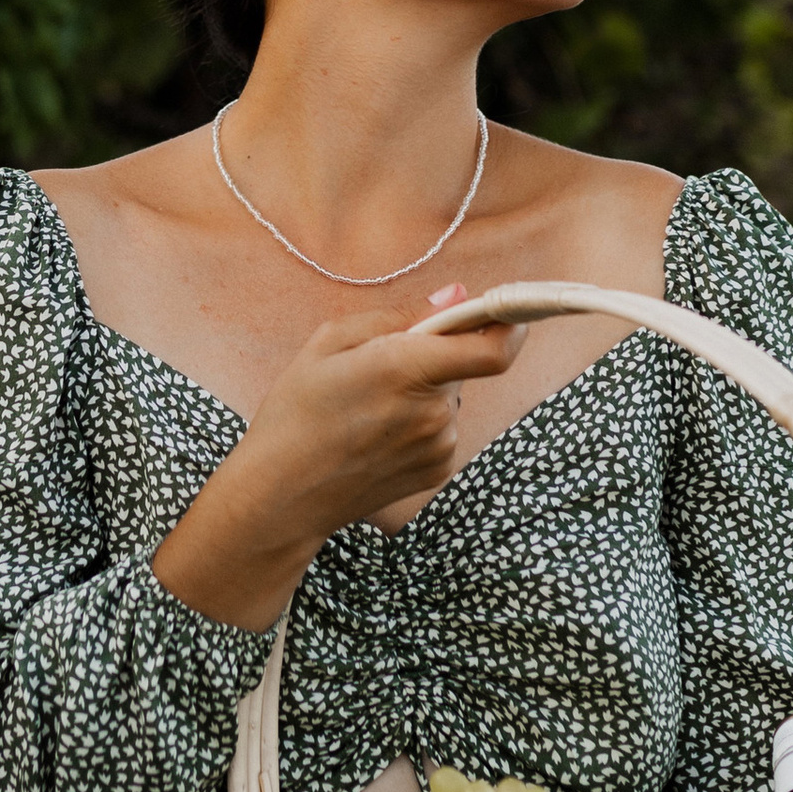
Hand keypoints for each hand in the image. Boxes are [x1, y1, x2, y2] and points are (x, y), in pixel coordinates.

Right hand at [151, 281, 520, 631]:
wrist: (282, 495)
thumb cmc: (296, 412)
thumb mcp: (330, 342)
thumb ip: (400, 315)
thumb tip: (455, 296)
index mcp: (404, 369)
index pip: (492, 349)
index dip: (510, 324)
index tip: (505, 309)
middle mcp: (432, 411)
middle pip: (462, 365)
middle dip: (435, 354)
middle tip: (381, 364)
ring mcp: (438, 446)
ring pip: (449, 396)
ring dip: (424, 391)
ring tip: (368, 407)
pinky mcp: (438, 469)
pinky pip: (441, 427)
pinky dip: (419, 421)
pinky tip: (376, 433)